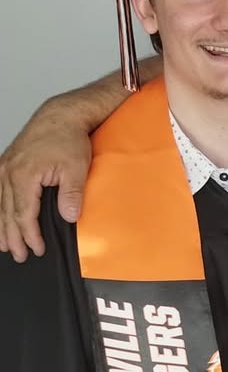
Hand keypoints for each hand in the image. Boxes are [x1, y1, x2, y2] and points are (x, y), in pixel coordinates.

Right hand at [0, 106, 91, 260]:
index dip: (30, 235)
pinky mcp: (7, 163)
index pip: (24, 214)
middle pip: (7, 212)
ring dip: (2, 225)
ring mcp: (5, 166)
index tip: (38, 250)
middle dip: (12, 237)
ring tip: (4, 244)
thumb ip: (71, 194)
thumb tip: (68, 217)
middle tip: (19, 256)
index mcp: (24, 176)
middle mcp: (8, 172)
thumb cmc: (69, 139)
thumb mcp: (76, 168)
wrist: (61, 116)